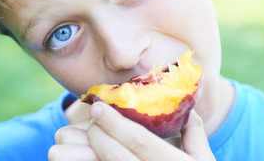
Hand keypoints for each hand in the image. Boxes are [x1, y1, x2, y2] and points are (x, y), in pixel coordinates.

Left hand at [49, 102, 214, 160]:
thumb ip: (195, 136)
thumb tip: (187, 108)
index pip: (139, 141)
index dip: (115, 123)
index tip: (98, 107)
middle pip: (116, 156)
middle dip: (98, 136)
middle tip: (91, 122)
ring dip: (82, 157)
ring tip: (67, 144)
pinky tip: (76, 158)